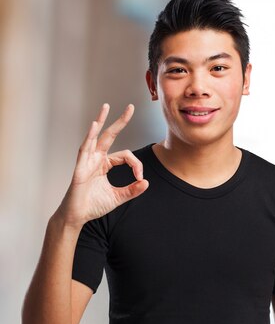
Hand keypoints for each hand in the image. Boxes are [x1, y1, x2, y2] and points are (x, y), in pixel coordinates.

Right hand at [57, 103, 148, 228]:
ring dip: (101, 121)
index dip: (136, 164)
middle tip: (130, 107)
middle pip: (109, 135)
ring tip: (106, 107)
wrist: (78, 216)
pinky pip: (85, 149)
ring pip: (95, 137)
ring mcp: (87, 161)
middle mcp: (96, 159)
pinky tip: (95, 125)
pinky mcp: (80, 167)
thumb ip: (132, 190)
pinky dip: (90, 137)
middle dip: (120, 121)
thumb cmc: (94, 205)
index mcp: (105, 164)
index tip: (140, 177)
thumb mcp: (118, 197)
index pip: (126, 155)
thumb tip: (146, 182)